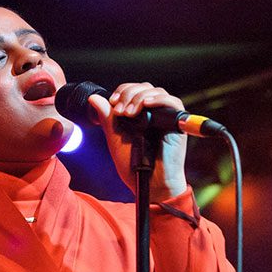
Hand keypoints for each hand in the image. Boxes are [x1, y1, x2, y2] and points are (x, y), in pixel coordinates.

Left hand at [88, 83, 188, 202]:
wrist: (150, 184)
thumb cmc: (135, 166)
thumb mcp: (116, 139)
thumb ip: (107, 119)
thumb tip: (94, 98)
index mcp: (141, 114)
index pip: (134, 90)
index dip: (123, 91)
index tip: (113, 103)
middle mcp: (155, 113)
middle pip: (144, 87)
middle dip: (129, 93)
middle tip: (120, 110)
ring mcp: (166, 117)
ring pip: (156, 92)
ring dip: (140, 97)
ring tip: (129, 113)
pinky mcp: (177, 124)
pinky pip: (173, 102)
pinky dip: (159, 100)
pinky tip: (146, 105)